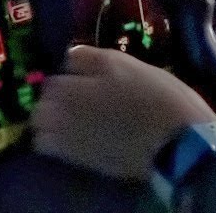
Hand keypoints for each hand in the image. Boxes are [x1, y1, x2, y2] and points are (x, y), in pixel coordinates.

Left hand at [31, 45, 215, 180]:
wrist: (174, 143)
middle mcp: (65, 104)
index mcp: (77, 78)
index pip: (59, 71)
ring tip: (71, 121)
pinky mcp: (74, 158)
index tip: (87, 78)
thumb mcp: (129, 65)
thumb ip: (93, 60)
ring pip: (41, 123)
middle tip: (78, 98)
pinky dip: (53, 141)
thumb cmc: (159, 97)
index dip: (72, 74)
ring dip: (49, 120)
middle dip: (55, 96)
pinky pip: (48, 146)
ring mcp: (66, 133)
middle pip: (44, 97)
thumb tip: (70, 57)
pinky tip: (73, 139)